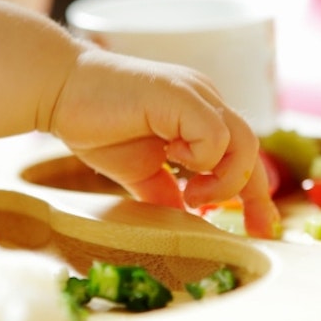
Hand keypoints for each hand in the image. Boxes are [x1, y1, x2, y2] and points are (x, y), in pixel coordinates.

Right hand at [48, 48, 282, 239]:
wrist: (59, 90)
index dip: (257, 195)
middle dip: (253, 195)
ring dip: (222, 178)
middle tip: (237, 225)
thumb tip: (185, 224)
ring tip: (192, 191)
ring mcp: (196, 94)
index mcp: (201, 116)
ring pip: (244, 142)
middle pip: (253, 150)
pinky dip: (202, 158)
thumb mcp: (139, 171)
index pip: (243, 156)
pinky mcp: (179, 94)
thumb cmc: (95, 123)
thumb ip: (165, 193)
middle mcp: (206, 100)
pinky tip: (171, 158)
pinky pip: (214, 134)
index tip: (262, 230)